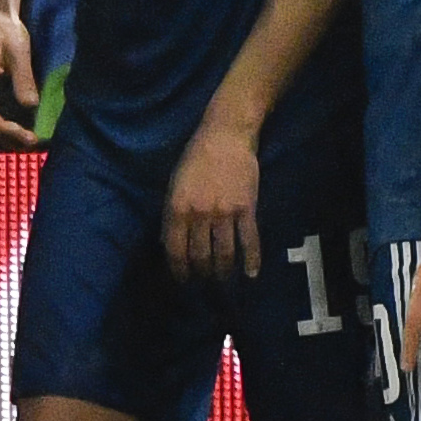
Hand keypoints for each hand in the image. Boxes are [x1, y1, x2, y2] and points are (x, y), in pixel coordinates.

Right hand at [0, 6, 41, 148]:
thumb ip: (23, 77)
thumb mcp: (18, 49)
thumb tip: (31, 105)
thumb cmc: (5, 28)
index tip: (25, 134)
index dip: (2, 127)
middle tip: (31, 142)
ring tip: (27, 141)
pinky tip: (19, 129)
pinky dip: (1, 125)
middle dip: (4, 136)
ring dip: (3, 134)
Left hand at [165, 121, 261, 280]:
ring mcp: (224, 213)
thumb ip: (172, 214)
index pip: (175, 249)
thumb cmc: (196, 158)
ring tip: (223, 283)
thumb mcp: (174, 184)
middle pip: (200, 255)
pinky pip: (249, 240)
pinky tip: (250, 275)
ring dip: (223, 272)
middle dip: (201, 274)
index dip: (178, 269)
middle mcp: (199, 215)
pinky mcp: (247, 209)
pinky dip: (251, 260)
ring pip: (224, 253)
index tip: (182, 280)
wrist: (225, 136)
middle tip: (204, 284)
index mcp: (177, 208)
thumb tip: (168, 242)